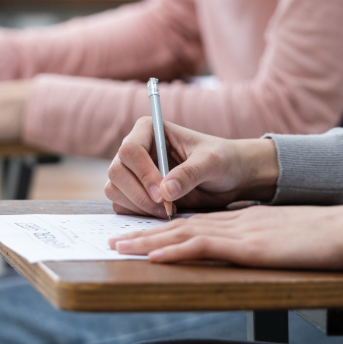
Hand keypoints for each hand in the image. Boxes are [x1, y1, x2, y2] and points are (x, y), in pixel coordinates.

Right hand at [106, 118, 278, 217]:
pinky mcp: (135, 192)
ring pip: (114, 190)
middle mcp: (136, 149)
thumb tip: (166, 191)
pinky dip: (137, 213)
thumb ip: (190, 173)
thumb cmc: (222, 160)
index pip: (130, 150)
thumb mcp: (212, 162)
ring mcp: (132, 172)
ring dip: (137, 205)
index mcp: (149, 130)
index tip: (163, 194)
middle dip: (138, 194)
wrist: (228, 178)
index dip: (143, 174)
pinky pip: (122, 205)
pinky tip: (163, 213)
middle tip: (165, 208)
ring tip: (167, 210)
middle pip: (116, 171)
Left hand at [110, 202, 342, 272]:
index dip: (165, 228)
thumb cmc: (325, 236)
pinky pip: (202, 247)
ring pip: (183, 233)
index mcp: (244, 219)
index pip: (196, 222)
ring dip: (148, 241)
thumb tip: (252, 249)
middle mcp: (235, 221)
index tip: (142, 235)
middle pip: (181, 224)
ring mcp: (240, 231)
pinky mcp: (247, 245)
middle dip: (145, 233)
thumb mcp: (286, 236)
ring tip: (120, 247)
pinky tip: (154, 255)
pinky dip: (174, 250)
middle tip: (116, 239)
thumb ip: (266, 241)